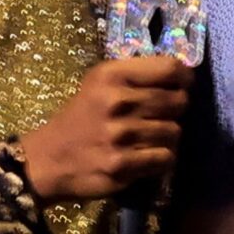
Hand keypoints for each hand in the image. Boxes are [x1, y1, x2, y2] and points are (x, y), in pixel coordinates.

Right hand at [19, 56, 192, 201]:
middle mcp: (117, 101)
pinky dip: (161, 159)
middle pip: (178, 101)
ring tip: (150, 138)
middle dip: (177, 110)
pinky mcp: (123, 164)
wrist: (48, 159)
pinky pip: (165, 158)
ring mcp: (121, 134)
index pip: (170, 69)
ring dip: (168, 137)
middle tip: (164, 115)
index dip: (185, 78)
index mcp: (112, 75)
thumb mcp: (100, 83)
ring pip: (175, 132)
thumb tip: (183, 73)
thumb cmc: (81, 116)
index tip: (183, 85)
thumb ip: (136, 75)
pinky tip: (147, 156)